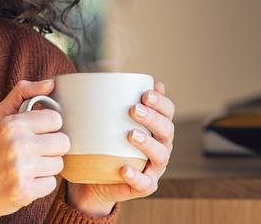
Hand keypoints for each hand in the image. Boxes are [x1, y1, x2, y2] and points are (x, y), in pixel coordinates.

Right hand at [0, 80, 70, 222]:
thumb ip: (23, 93)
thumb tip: (51, 83)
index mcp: (11, 124)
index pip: (55, 119)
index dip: (49, 128)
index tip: (37, 134)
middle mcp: (16, 145)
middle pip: (62, 142)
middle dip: (51, 148)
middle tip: (34, 152)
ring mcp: (20, 169)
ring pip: (59, 164)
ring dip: (46, 167)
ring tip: (27, 168)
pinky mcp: (24, 191)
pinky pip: (51, 184)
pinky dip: (40, 185)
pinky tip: (25, 182)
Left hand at [67, 82, 175, 215]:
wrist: (93, 179)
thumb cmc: (102, 143)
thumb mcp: (105, 121)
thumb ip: (110, 101)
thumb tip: (105, 75)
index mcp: (155, 128)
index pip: (167, 112)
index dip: (161, 102)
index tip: (145, 93)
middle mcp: (160, 146)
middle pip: (166, 131)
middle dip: (153, 118)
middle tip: (134, 109)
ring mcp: (154, 168)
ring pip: (160, 155)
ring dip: (148, 144)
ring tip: (131, 134)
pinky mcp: (144, 186)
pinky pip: (144, 183)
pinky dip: (137, 176)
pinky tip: (125, 169)